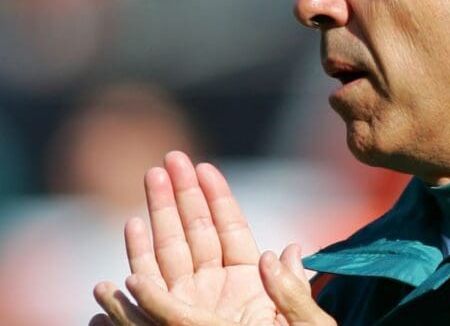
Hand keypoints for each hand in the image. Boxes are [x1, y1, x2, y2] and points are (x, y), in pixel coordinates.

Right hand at [91, 151, 335, 325]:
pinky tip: (125, 244)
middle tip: (168, 158)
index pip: (228, 229)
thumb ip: (293, 289)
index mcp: (247, 281)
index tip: (204, 167)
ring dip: (154, 218)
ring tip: (145, 181)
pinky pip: (152, 302)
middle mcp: (215, 289)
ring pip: (166, 254)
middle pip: (193, 232)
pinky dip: (136, 274)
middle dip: (179, 195)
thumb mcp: (305, 324)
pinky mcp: (180, 325)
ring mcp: (192, 306)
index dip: (216, 197)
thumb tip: (286, 248)